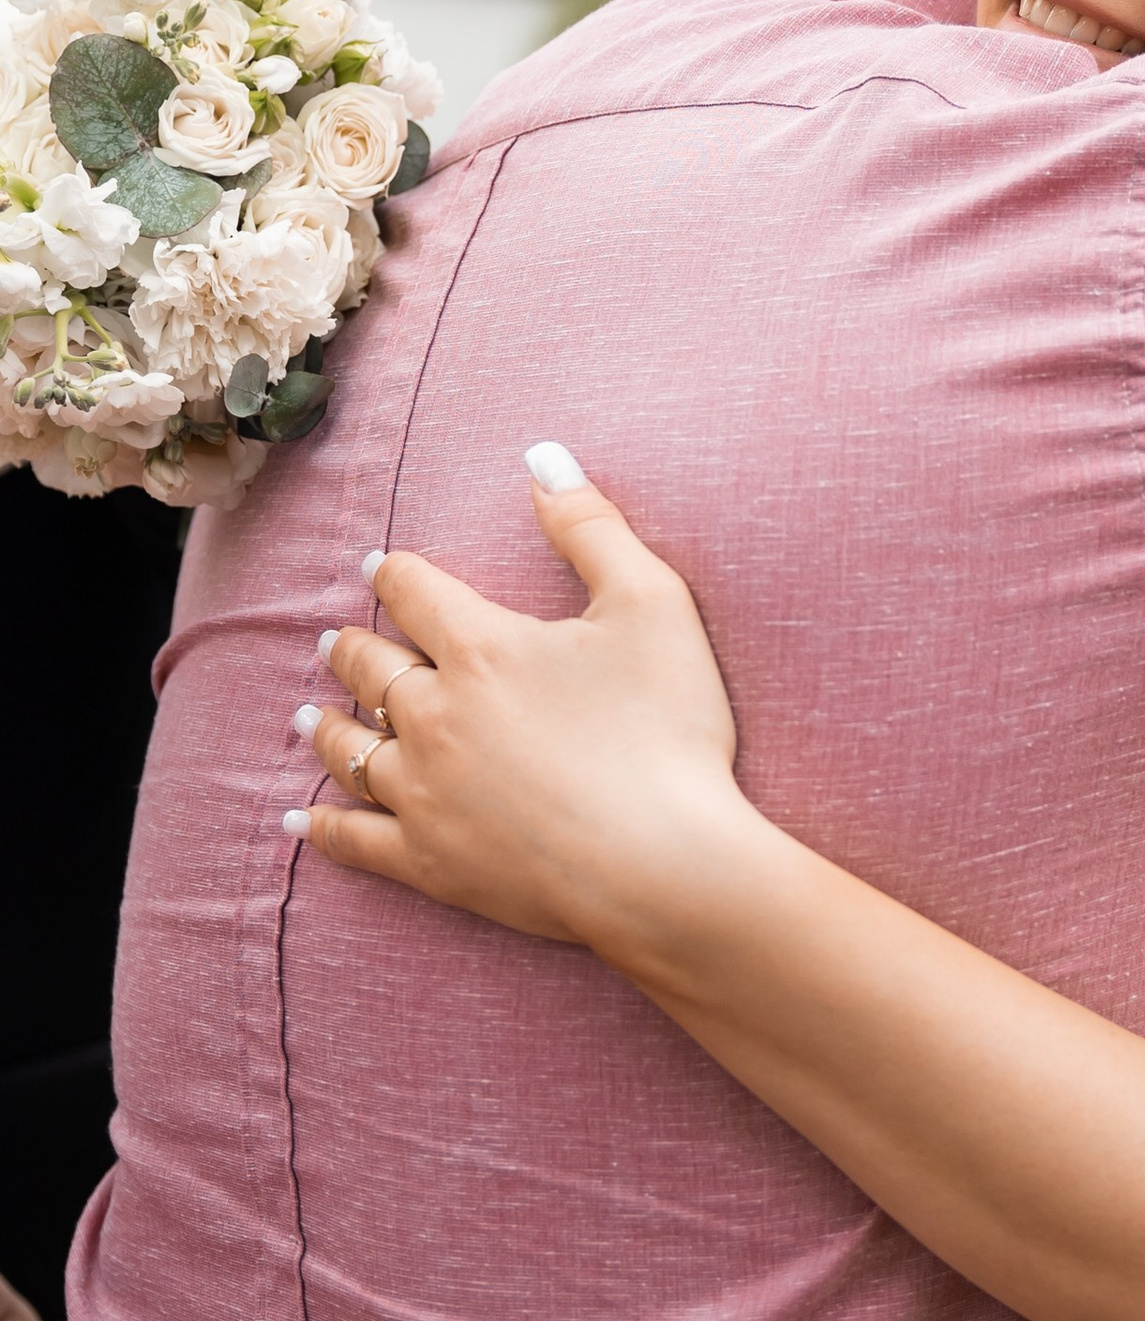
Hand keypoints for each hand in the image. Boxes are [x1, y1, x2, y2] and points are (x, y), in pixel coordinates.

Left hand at [289, 448, 747, 949]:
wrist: (662, 865)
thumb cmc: (669, 730)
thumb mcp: (651, 606)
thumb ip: (591, 527)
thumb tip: (542, 455)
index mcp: (480, 647)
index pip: (414, 592)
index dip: (395, 574)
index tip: (379, 567)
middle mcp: (432, 715)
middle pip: (369, 668)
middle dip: (351, 648)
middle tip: (335, 642)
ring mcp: (423, 792)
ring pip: (350, 749)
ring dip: (327, 725)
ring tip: (310, 716)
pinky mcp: (428, 862)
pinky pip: (354, 839)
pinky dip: (324, 826)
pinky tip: (300, 818)